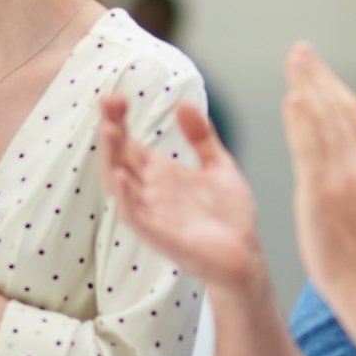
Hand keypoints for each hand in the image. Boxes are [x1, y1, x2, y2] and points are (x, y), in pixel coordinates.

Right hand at [100, 93, 266, 292]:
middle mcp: (150, 192)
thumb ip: (201, 137)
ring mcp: (151, 213)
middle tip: (108, 102)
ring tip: (110, 130)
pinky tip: (121, 175)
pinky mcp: (158, 235)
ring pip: (120, 184)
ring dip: (112, 158)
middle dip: (112, 130)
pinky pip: (134, 216)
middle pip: (120, 157)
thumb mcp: (218, 167)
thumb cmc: (230, 217)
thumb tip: (185, 102)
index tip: (115, 96)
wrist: (246, 258)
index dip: (120, 120)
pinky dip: (125, 197)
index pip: (131, 143)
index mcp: (161, 174)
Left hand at [280, 43, 355, 302]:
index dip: (331, 83)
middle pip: (339, 108)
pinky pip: (312, 150)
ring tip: (294, 61)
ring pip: (326, 122)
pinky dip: (304, 122)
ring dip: (309, 86)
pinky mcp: (323, 192)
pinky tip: (294, 98)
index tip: (314, 63)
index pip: (352, 112)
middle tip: (299, 49)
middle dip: (318, 75)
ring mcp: (344, 176)